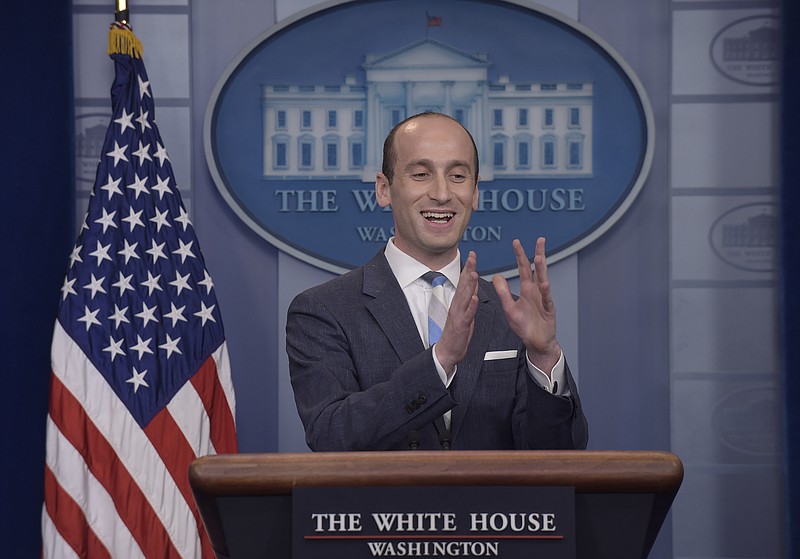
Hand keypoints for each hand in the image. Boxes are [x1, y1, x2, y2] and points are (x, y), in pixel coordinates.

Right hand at [434, 251, 478, 374]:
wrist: (448, 350)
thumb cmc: (457, 332)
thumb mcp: (464, 312)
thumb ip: (468, 298)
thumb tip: (473, 285)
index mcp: (459, 302)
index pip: (464, 281)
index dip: (468, 267)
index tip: (472, 255)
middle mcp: (457, 306)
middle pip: (463, 284)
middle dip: (468, 270)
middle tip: (473, 257)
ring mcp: (458, 315)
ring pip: (464, 297)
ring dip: (469, 284)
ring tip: (474, 272)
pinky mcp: (461, 325)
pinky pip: (467, 314)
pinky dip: (470, 306)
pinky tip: (474, 298)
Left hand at [492, 237, 560, 372]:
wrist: (536, 342)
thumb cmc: (524, 326)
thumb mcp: (509, 307)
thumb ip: (503, 292)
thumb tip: (496, 276)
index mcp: (527, 290)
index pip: (523, 269)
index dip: (520, 256)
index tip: (516, 242)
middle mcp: (536, 292)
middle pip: (537, 270)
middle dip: (538, 254)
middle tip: (539, 240)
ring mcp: (544, 300)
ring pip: (544, 281)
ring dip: (542, 269)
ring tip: (539, 257)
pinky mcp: (548, 310)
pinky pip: (547, 300)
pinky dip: (545, 292)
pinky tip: (544, 284)